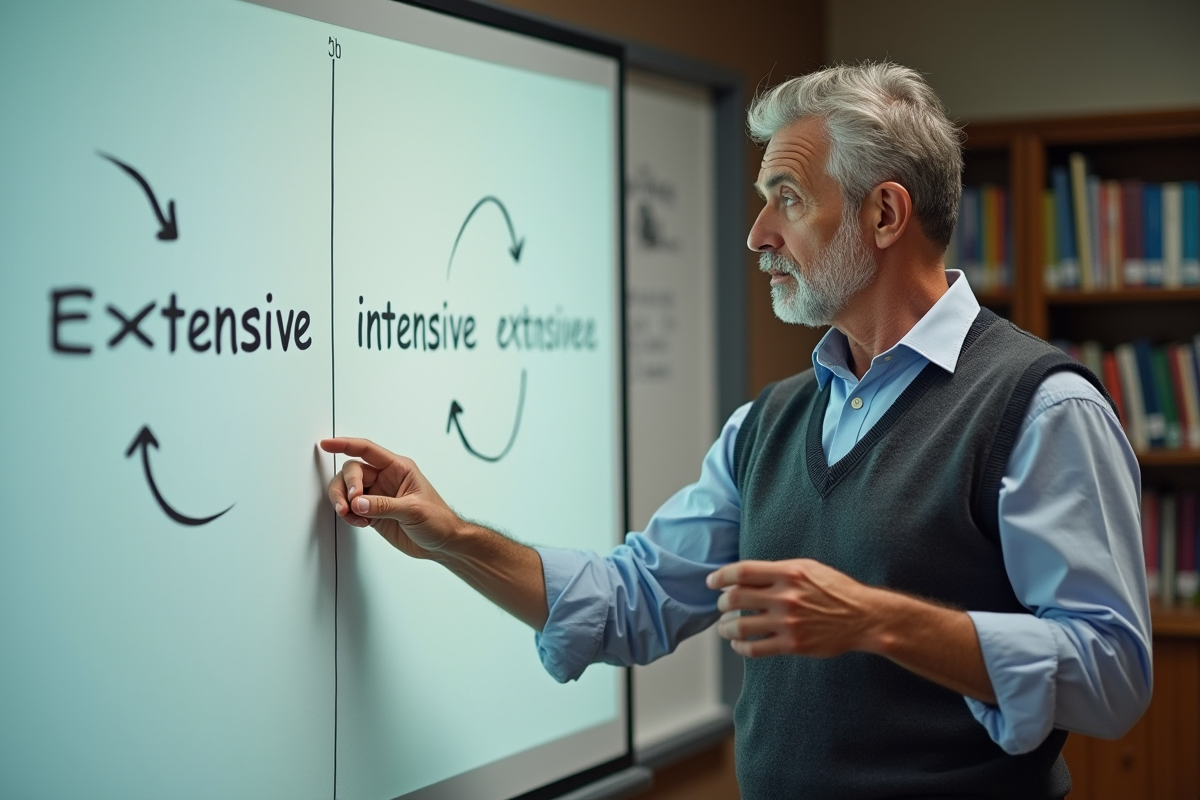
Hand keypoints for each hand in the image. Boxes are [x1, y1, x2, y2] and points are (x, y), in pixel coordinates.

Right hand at [319, 437, 460, 559]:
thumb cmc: (438, 520)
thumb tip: (357, 502)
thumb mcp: (413, 510)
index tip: (327, 444)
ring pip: (347, 490)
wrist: (442, 543)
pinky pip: (351, 508)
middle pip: (352, 471)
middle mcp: (385, 478)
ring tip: (349, 514)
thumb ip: (383, 505)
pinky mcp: (372, 513)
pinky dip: (348, 515)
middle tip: (350, 502)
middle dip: (346, 486)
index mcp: (398, 468)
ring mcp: (377, 496)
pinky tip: (359, 522)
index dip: (345, 444)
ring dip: (342, 501)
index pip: (367, 450)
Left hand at [707, 559, 881, 657]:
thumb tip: (747, 574)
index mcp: (788, 573)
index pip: (743, 572)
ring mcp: (788, 623)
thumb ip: (778, 570)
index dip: (721, 576)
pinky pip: (755, 648)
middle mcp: (786, 597)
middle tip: (721, 605)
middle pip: (736, 598)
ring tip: (725, 627)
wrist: (863, 617)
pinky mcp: (792, 645)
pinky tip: (739, 643)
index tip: (712, 581)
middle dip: (722, 602)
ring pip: (740, 626)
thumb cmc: (836, 590)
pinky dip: (740, 647)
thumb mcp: (809, 568)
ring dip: (726, 627)